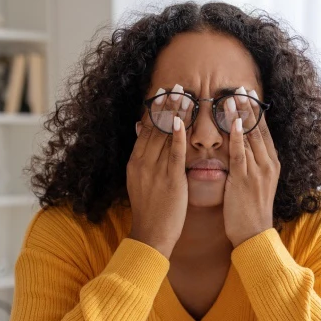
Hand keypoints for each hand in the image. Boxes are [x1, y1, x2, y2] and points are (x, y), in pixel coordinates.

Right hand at [126, 87, 188, 258]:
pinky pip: (174, 153)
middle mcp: (143, 162)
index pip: (145, 129)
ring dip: (175, 113)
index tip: (163, 92)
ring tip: (184, 94)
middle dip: (166, 105)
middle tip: (176, 85)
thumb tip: (140, 129)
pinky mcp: (170, 180)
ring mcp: (155, 170)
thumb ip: (142, 155)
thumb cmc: (151, 210)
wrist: (151, 235)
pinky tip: (184, 120)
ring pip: (164, 135)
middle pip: (154, 127)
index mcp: (135, 162)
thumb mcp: (140, 180)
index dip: (155, 109)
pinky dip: (178, 135)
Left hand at [223, 87, 280, 246]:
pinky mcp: (245, 179)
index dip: (255, 111)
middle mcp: (268, 164)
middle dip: (249, 107)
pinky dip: (238, 137)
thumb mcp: (254, 184)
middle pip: (258, 129)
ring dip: (240, 116)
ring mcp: (258, 171)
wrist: (254, 234)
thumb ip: (248, 165)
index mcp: (271, 163)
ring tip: (232, 97)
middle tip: (240, 87)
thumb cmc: (250, 211)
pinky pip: (241, 154)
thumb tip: (238, 149)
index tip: (248, 94)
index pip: (263, 131)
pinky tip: (234, 123)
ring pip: (250, 137)